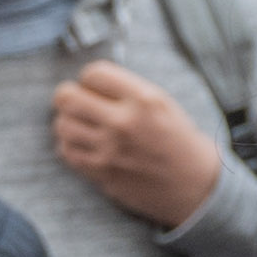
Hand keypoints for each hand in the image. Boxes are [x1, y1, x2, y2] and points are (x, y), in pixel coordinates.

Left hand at [49, 59, 226, 227]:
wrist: (194, 183)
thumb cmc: (177, 139)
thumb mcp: (163, 103)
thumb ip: (127, 91)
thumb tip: (87, 83)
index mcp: (144, 99)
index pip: (93, 74)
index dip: (90, 79)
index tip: (95, 87)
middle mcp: (124, 122)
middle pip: (66, 97)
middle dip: (69, 96)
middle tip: (78, 103)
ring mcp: (109, 149)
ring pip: (62, 124)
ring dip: (68, 122)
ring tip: (83, 124)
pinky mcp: (101, 172)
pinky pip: (66, 151)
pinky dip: (70, 145)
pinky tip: (85, 144)